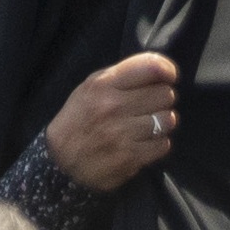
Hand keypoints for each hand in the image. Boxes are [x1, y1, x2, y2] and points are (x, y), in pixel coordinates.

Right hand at [39, 50, 183, 190]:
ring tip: (151, 124)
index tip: (169, 76)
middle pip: (164, 94)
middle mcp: (114, 106)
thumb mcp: (90, 87)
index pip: (150, 67)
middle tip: (153, 104)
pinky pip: (163, 145)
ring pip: (167, 120)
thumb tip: (158, 70)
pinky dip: (159, 143)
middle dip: (163, 98)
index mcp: (104, 84)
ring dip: (163, 122)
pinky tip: (146, 142)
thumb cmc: (78, 119)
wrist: (60, 162)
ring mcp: (123, 133)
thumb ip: (121, 76)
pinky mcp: (130, 158)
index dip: (167, 69)